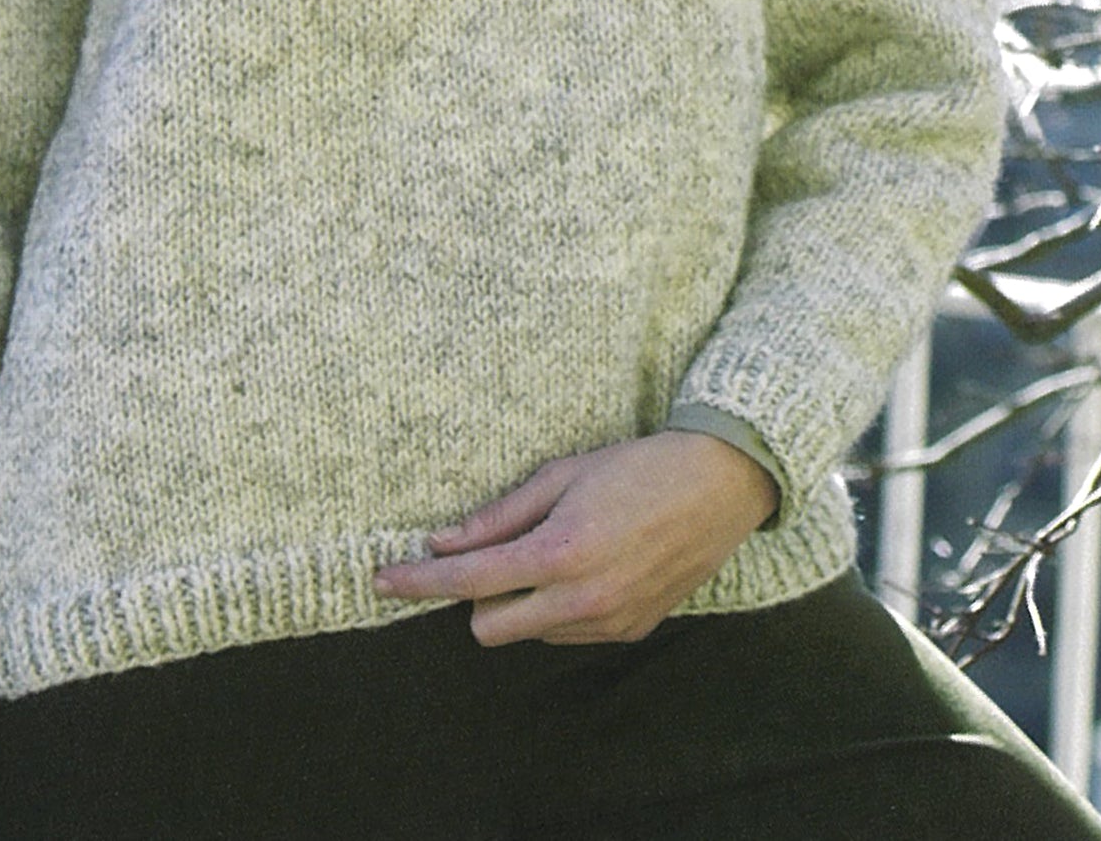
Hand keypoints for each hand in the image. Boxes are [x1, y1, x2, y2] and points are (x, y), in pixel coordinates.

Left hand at [373, 430, 777, 646]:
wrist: (718, 487)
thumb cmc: (637, 468)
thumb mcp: (561, 475)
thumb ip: (499, 516)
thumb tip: (442, 541)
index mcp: (559, 555)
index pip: (469, 580)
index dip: (419, 582)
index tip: (382, 582)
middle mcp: (582, 602)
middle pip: (487, 627)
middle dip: (475, 595)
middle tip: (491, 551)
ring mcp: (609, 624)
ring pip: (528, 632)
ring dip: (520, 601)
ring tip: (553, 547)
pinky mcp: (631, 632)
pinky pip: (567, 632)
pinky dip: (557, 607)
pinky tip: (585, 565)